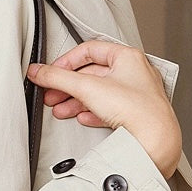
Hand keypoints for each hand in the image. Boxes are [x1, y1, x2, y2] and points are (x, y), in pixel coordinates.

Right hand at [26, 40, 181, 179]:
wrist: (154, 140)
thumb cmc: (135, 109)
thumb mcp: (87, 88)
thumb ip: (57, 78)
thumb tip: (37, 71)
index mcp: (127, 57)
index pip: (89, 50)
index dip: (66, 61)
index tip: (52, 73)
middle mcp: (134, 73)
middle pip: (91, 74)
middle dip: (68, 86)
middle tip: (51, 94)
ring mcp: (135, 94)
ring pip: (98, 93)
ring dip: (76, 101)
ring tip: (60, 110)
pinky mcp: (134, 115)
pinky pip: (108, 109)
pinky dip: (91, 112)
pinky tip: (82, 118)